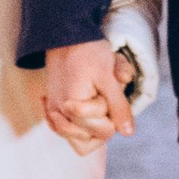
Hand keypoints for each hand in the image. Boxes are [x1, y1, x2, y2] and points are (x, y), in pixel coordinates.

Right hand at [42, 37, 132, 154]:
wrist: (65, 36)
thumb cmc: (88, 53)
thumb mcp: (109, 77)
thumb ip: (119, 106)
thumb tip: (128, 133)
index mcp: (72, 108)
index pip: (104, 131)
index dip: (111, 112)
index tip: (105, 90)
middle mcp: (59, 115)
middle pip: (91, 140)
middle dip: (102, 121)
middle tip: (100, 96)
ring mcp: (53, 114)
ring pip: (79, 142)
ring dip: (91, 127)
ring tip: (93, 104)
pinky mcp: (51, 110)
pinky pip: (66, 132)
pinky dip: (78, 125)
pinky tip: (82, 108)